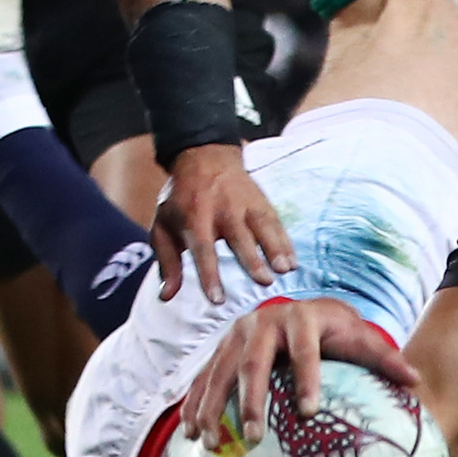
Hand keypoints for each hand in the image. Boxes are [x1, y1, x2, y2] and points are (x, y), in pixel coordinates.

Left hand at [149, 143, 293, 302]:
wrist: (204, 157)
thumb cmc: (181, 201)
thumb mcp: (163, 226)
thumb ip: (167, 262)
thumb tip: (166, 297)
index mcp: (192, 216)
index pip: (201, 248)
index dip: (209, 274)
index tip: (217, 299)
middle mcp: (220, 208)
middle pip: (238, 236)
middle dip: (251, 259)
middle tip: (264, 282)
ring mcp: (243, 203)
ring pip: (261, 225)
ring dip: (275, 247)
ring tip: (286, 269)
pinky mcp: (260, 200)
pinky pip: (275, 220)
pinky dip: (285, 240)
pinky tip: (293, 260)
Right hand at [180, 294, 416, 442]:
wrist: (304, 312)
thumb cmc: (337, 333)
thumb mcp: (360, 340)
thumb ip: (385, 358)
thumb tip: (416, 380)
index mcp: (301, 319)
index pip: (305, 351)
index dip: (307, 379)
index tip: (309, 412)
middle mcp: (263, 323)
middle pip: (254, 362)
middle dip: (250, 400)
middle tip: (254, 437)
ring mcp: (236, 335)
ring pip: (221, 371)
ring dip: (213, 407)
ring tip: (212, 443)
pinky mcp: (220, 349)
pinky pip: (204, 378)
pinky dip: (196, 405)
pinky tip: (191, 435)